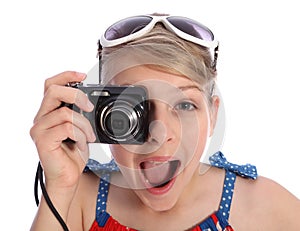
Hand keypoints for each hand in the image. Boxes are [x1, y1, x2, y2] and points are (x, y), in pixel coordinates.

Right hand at [30, 71, 95, 189]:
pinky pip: (66, 127)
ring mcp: (39, 129)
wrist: (68, 177)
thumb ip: (79, 114)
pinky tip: (81, 144)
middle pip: (53, 91)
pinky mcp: (42, 140)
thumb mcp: (80, 129)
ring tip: (88, 136)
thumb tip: (90, 101)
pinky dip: (80, 135)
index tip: (83, 75)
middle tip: (90, 107)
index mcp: (49, 112)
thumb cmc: (73, 154)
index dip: (66, 76)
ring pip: (65, 112)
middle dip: (76, 95)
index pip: (51, 85)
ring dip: (84, 124)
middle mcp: (41, 118)